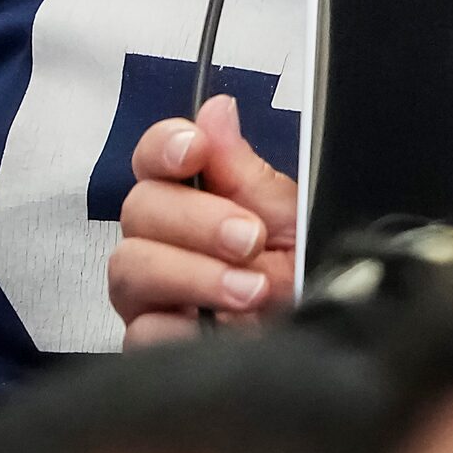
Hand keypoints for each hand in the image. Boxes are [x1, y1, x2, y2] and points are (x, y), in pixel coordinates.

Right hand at [109, 94, 299, 345]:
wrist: (321, 338)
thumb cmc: (305, 274)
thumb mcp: (289, 217)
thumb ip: (245, 170)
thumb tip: (217, 110)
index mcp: (197, 198)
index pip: (156, 157)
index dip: (164, 146)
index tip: (193, 149)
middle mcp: (165, 241)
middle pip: (140, 208)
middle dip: (198, 220)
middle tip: (249, 239)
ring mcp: (151, 293)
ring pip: (131, 268)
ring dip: (195, 276)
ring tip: (250, 290)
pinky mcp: (151, 343)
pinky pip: (142, 330)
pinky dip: (184, 329)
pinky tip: (221, 330)